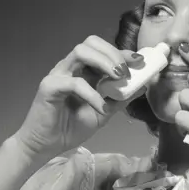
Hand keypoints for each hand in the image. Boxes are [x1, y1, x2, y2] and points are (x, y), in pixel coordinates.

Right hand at [13, 35, 145, 160]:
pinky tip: (101, 106)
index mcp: (82, 71)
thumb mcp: (103, 113)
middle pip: (90, 43)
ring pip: (80, 52)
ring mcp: (58, 74)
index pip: (102, 51)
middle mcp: (70, 68)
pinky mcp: (49, 86)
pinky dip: (92, 93)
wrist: (46, 146)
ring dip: (103, 62)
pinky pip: (74, 83)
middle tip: (126, 72)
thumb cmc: (70, 128)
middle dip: (113, 53)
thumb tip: (142, 86)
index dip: (122, 53)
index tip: (140, 61)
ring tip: (118, 78)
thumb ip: (120, 99)